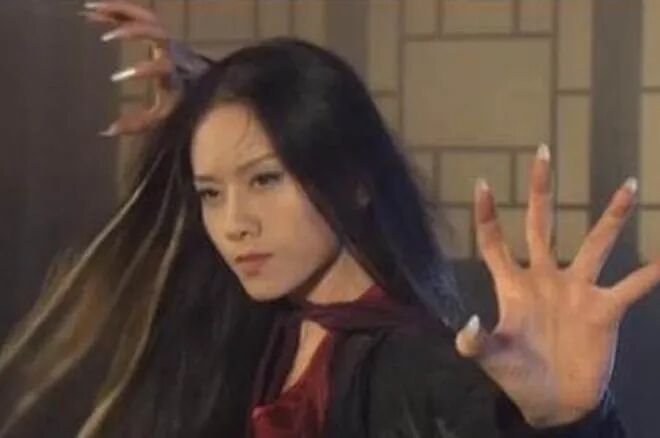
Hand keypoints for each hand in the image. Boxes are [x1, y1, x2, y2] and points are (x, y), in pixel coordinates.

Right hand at [80, 1, 178, 135]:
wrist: (202, 84)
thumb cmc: (181, 101)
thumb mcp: (163, 115)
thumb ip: (138, 123)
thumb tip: (107, 130)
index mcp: (175, 70)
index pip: (163, 66)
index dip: (143, 69)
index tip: (117, 77)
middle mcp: (172, 49)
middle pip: (155, 31)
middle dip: (132, 31)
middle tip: (105, 37)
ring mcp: (164, 36)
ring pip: (143, 15)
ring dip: (118, 11)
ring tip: (88, 9)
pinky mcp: (155, 28)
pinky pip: (136, 14)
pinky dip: (115, 9)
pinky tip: (91, 9)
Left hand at [454, 143, 659, 426]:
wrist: (554, 403)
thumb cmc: (517, 376)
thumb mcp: (491, 359)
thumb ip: (475, 343)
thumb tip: (466, 326)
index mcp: (512, 285)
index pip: (495, 242)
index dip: (486, 215)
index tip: (480, 182)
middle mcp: (544, 277)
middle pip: (541, 225)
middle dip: (540, 190)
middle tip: (542, 152)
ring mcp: (577, 290)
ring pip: (596, 243)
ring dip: (612, 217)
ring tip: (628, 185)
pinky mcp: (605, 310)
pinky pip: (633, 286)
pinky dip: (652, 273)